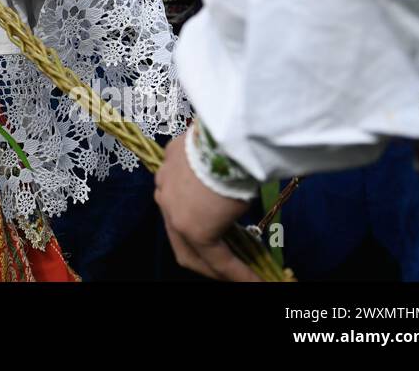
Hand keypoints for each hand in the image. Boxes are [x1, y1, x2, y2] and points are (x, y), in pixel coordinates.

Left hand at [154, 134, 258, 281]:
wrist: (228, 137)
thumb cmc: (226, 140)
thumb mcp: (211, 155)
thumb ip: (208, 176)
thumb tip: (227, 187)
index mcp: (168, 172)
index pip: (178, 209)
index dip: (198, 229)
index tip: (220, 239)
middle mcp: (164, 194)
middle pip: (180, 238)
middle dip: (205, 258)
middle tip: (228, 269)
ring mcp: (175, 214)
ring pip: (193, 252)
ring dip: (219, 269)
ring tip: (244, 278)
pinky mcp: (195, 229)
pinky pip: (217, 258)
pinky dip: (237, 273)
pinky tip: (254, 282)